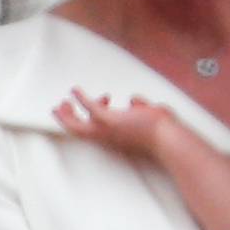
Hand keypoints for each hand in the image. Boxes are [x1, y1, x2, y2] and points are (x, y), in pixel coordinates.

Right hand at [53, 89, 174, 162]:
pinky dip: (80, 99)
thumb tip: (133, 100)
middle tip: (61, 109)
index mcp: (118, 137)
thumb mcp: (147, 115)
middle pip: (80, 132)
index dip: (99, 111)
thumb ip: (139, 107)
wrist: (169, 139)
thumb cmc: (163, 131)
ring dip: (67, 115)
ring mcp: (108, 130)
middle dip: (68, 120)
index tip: (106, 97)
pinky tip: (74, 90)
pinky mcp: (110, 121)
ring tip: (62, 104)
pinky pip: (89, 109)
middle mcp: (109, 137)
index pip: (100, 127)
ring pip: (78, 126)